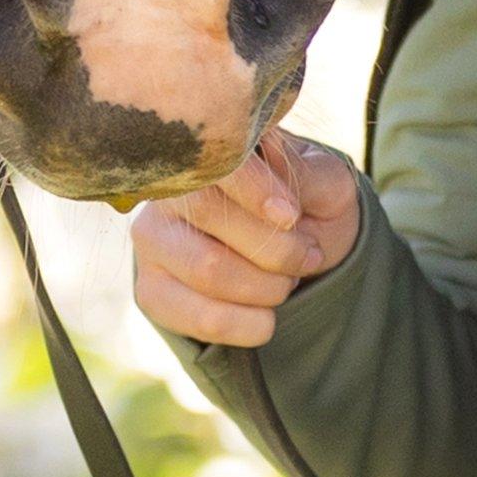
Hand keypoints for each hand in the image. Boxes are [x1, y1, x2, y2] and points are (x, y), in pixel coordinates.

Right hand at [129, 126, 362, 348]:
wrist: (294, 249)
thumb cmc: (307, 204)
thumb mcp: (325, 182)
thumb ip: (311, 178)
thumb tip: (283, 193)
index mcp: (211, 151)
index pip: (217, 164)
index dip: (256, 191)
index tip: (292, 217)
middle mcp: (168, 192)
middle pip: (212, 218)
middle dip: (277, 249)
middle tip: (308, 257)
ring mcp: (152, 240)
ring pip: (207, 269)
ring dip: (265, 287)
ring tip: (286, 283)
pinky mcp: (150, 289)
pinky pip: (192, 316)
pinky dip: (243, 325)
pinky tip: (265, 318)